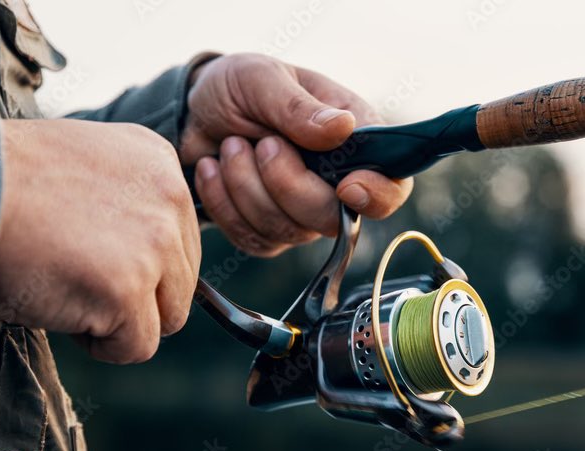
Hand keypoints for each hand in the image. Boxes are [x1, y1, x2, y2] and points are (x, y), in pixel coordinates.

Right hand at [0, 119, 199, 363]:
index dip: (136, 262)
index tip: (87, 248)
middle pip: (182, 281)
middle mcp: (171, 197)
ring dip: (122, 321)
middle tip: (75, 275)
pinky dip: (102, 345)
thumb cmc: (6, 185)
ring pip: (168, 316)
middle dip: (135, 294)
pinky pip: (138, 346)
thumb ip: (133, 204)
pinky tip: (64, 309)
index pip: (180, 240)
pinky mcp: (129, 288)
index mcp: (160, 162)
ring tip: (70, 291)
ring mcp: (155, 244)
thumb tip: (156, 260)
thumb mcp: (90, 171)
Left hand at [181, 54, 412, 256]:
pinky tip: (212, 167)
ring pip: (285, 230)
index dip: (378, 196)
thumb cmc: (238, 88)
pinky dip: (223, 200)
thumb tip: (343, 128)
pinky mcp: (267, 234)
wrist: (192, 112)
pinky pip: (251, 238)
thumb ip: (298, 106)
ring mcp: (302, 215)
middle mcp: (336, 185)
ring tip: (230, 144)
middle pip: (332, 218)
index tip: (346, 185)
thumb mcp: (262, 78)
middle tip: (260, 142)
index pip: (393, 186)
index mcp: (356, 140)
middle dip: (285, 184)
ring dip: (245, 184)